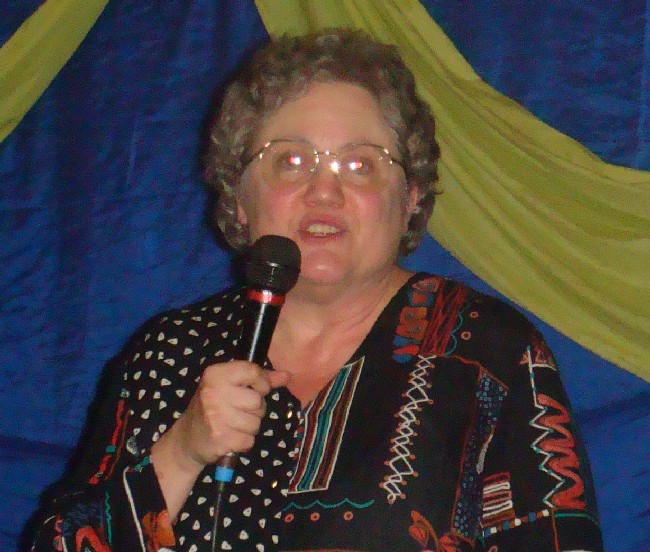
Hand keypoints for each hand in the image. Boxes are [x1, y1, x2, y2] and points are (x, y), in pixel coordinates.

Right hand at [150, 361, 289, 517]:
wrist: (187, 439)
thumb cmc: (213, 407)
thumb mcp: (230, 386)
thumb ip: (259, 379)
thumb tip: (287, 375)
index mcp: (215, 374)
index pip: (252, 371)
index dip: (262, 382)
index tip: (257, 389)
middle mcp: (214, 393)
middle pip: (257, 400)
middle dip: (255, 409)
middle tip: (238, 411)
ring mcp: (216, 416)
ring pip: (256, 422)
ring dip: (249, 427)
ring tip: (232, 425)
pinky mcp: (220, 438)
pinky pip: (249, 440)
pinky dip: (243, 442)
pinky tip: (230, 437)